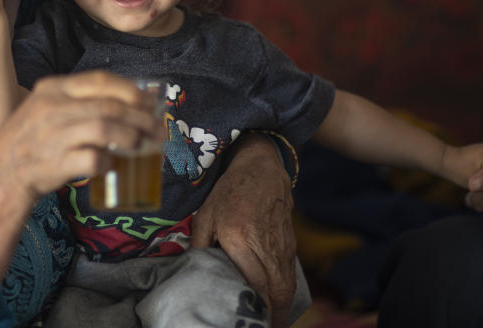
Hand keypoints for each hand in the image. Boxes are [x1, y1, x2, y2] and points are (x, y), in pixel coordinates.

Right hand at [0, 71, 166, 200]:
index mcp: (52, 89)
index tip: (149, 101)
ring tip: (141, 146)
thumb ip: (77, 101)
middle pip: (110, 106)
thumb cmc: (29, 142)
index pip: (100, 80)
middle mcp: (52, 108)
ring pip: (105, 129)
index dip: (130, 90)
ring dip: (130, 138)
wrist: (0, 176)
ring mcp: (53, 136)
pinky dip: (108, 164)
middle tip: (158, 129)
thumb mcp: (44, 108)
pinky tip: (111, 166)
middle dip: (141, 118)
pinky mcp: (56, 163)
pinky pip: (93, 160)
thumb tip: (128, 103)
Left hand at [190, 133, 295, 327]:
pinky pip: (291, 276)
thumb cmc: (229, 191)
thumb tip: (191, 272)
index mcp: (242, 239)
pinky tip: (277, 304)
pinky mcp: (290, 245)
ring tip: (269, 322)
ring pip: (287, 286)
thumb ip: (199, 245)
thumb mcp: (205, 216)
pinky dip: (286, 294)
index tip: (249, 321)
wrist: (262, 169)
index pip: (255, 284)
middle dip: (272, 316)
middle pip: (277, 292)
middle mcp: (266, 246)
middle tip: (261, 327)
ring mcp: (282, 246)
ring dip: (281, 309)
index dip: (256, 308)